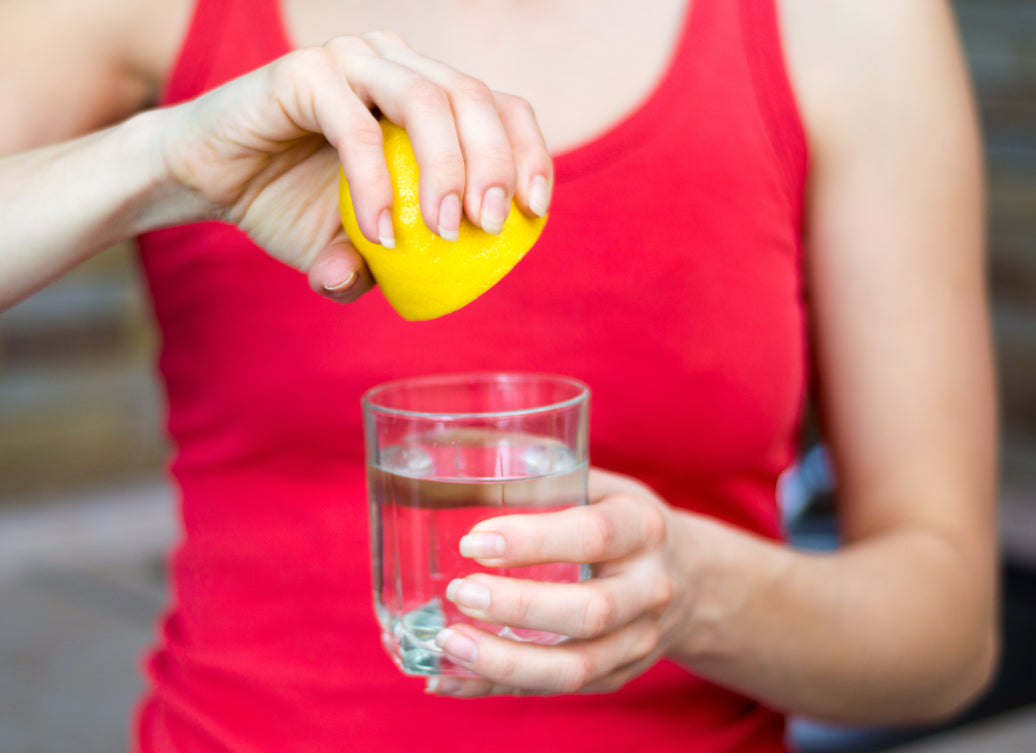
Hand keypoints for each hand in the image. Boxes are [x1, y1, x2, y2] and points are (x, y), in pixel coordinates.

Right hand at [158, 32, 551, 301]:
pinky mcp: (305, 73)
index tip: (534, 209)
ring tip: (443, 232)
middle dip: (493, 164)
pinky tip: (379, 232)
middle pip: (474, 97)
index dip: (528, 151)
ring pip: (427, 100)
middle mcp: (397, 65)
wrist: (208, 179)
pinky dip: (377, 184)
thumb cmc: (289, 205)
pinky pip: (357, 127)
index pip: (499, 106)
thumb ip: (388, 267)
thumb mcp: (353, 247)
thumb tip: (403, 286)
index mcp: (425, 93)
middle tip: (486, 225)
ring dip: (446, 169)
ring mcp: (353, 62)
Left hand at [425, 468, 694, 696]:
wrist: (689, 577)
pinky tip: (451, 676)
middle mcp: (649, 588)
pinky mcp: (618, 675)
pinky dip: (498, 688)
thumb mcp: (598, 485)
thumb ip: (540, 479)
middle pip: (589, 611)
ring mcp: (638, 640)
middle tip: (461, 592)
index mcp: (642, 527)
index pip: (593, 535)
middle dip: (517, 607)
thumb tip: (453, 469)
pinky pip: (557, 691)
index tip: (474, 541)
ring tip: (449, 643)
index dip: (532, 541)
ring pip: (576, 667)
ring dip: (505, 662)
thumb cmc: (621, 519)